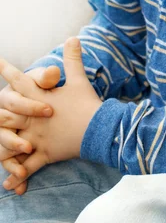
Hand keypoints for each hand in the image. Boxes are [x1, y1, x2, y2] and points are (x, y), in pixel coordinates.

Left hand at [0, 38, 101, 193]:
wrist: (99, 129)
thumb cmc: (88, 103)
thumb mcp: (80, 79)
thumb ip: (73, 59)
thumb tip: (73, 37)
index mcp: (41, 98)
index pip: (19, 81)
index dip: (6, 71)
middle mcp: (34, 118)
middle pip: (5, 114)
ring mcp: (37, 138)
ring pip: (10, 142)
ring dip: (1, 144)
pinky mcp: (44, 154)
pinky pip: (27, 167)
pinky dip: (18, 176)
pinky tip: (9, 185)